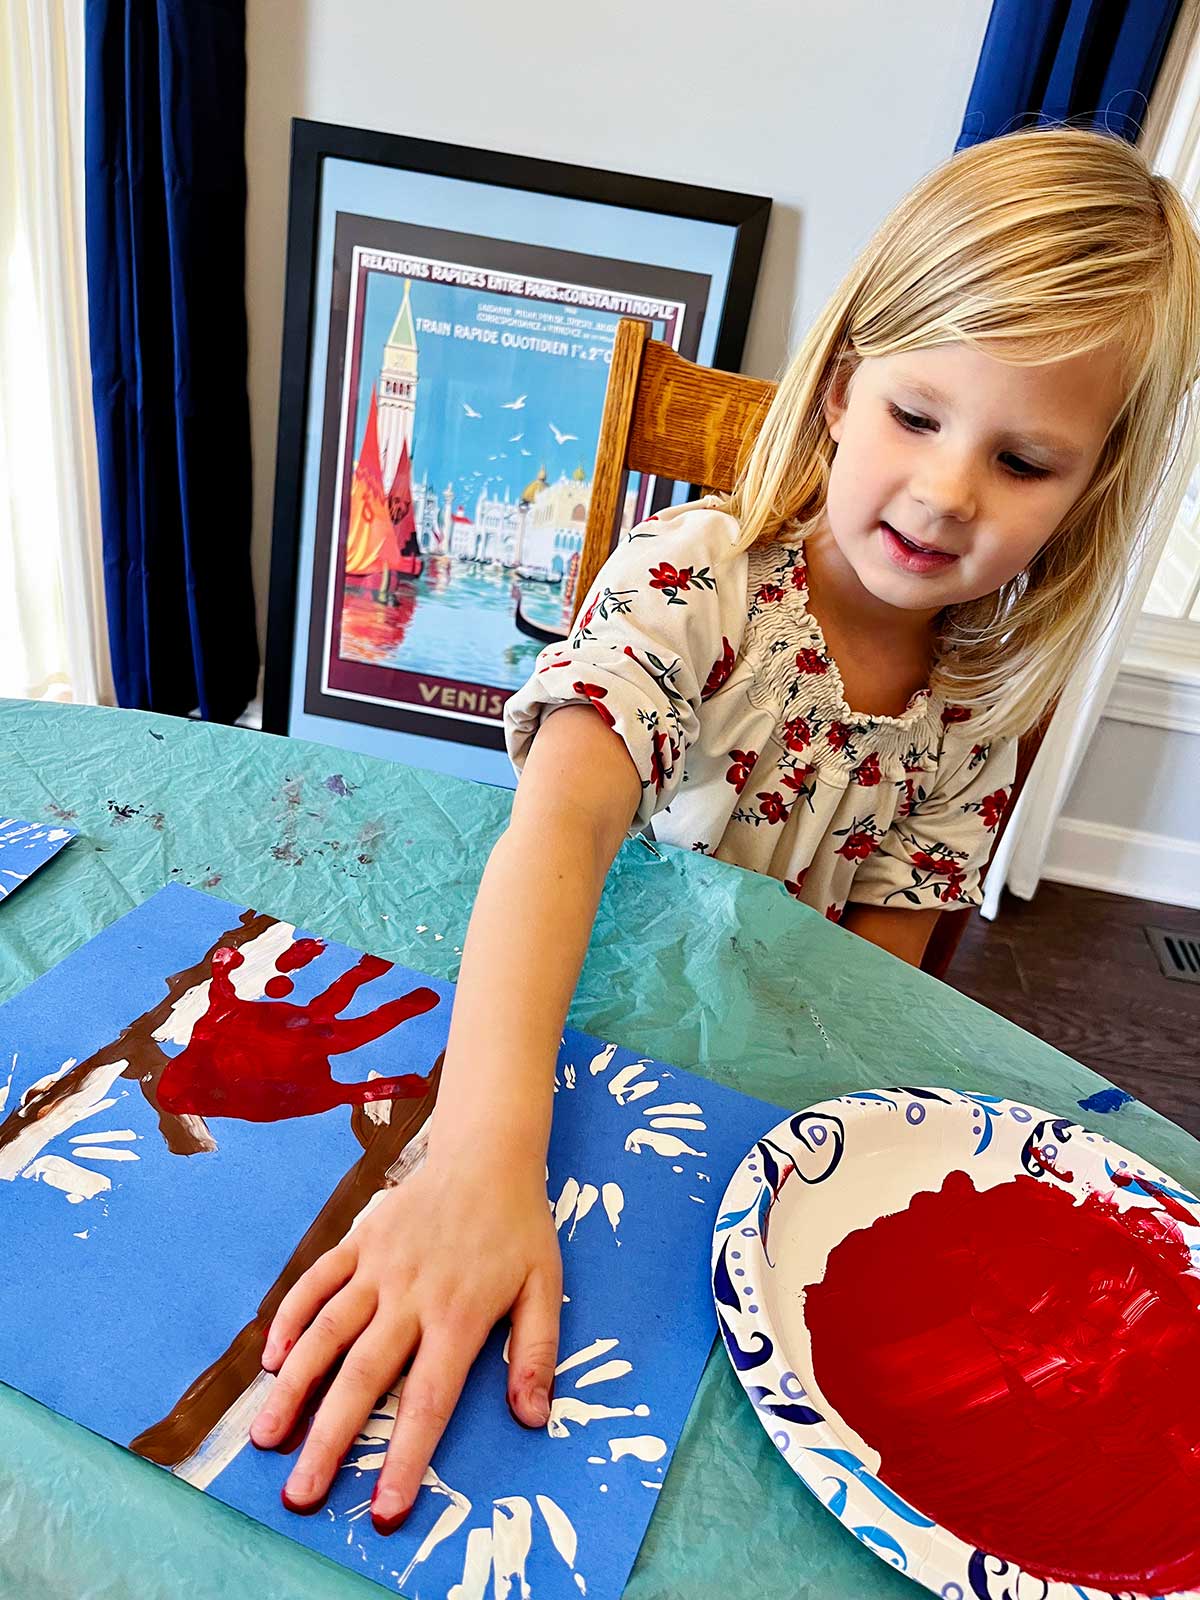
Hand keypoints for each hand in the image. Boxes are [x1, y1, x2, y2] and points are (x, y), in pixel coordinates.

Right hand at [248, 1155, 561, 1532]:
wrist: (488, 1155)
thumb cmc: (519, 1229)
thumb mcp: (546, 1288)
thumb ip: (536, 1353)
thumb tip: (534, 1419)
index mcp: (459, 1316)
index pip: (427, 1401)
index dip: (405, 1458)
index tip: (383, 1508)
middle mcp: (411, 1295)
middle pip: (363, 1376)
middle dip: (329, 1440)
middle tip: (300, 1494)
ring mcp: (378, 1265)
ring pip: (326, 1332)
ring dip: (293, 1387)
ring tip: (267, 1438)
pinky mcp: (359, 1240)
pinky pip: (315, 1281)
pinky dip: (290, 1319)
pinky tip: (270, 1360)